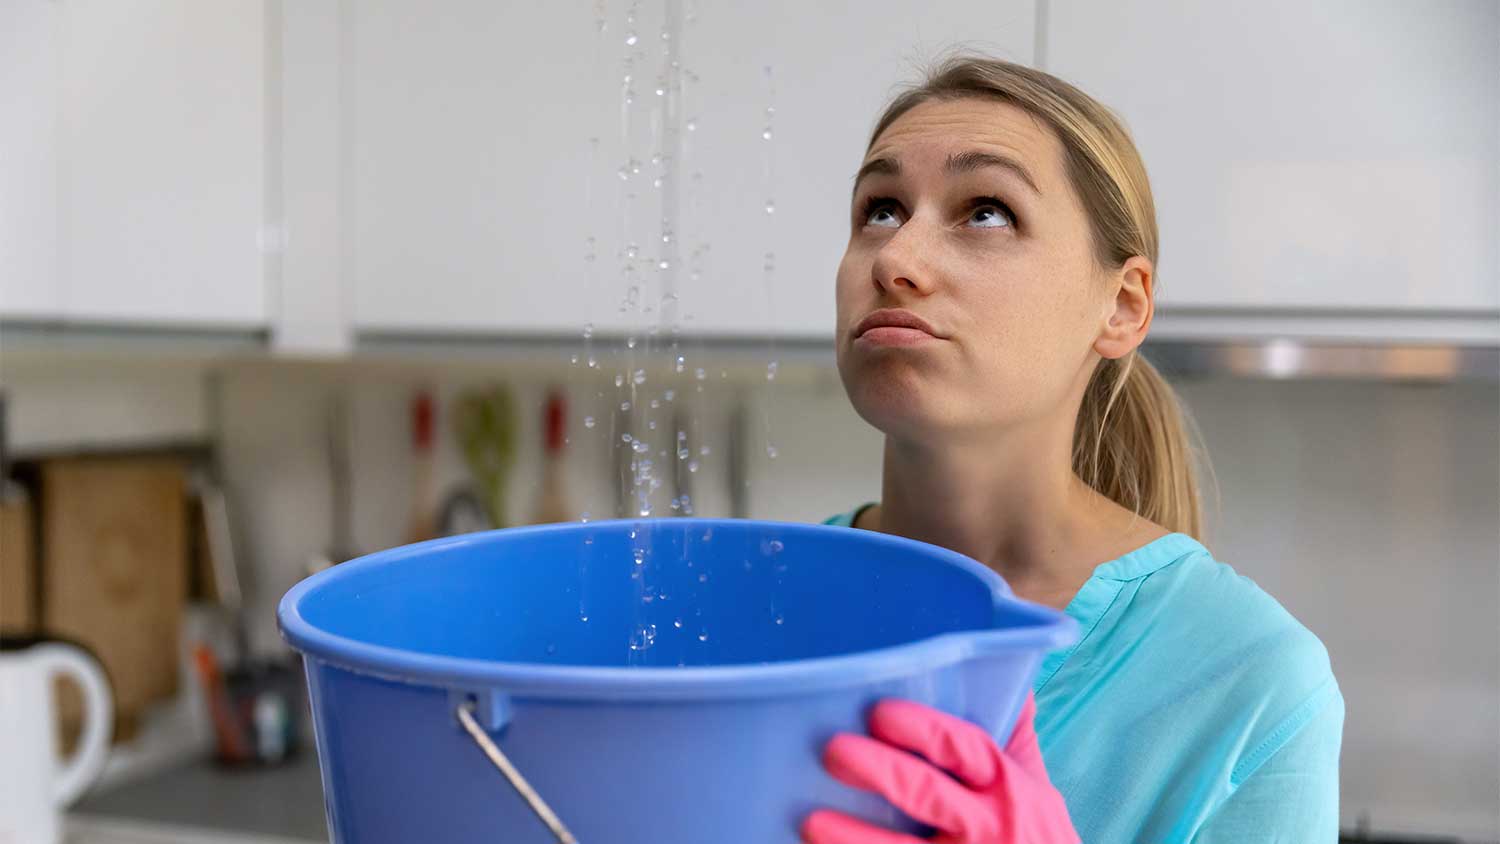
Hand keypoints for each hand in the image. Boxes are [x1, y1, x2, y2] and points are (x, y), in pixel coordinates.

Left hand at [802, 693, 1078, 843]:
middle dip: (880, 770)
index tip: (879, 713)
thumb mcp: (1037, 786)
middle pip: (926, 791)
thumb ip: (1013, 734)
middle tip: (834, 751)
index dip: (921, 728)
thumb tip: (1002, 670)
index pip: (961, 746)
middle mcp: (986, 823)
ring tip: (812, 822)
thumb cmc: (1037, 837)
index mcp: (1005, 783)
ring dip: (855, 838)